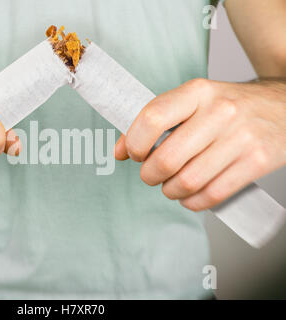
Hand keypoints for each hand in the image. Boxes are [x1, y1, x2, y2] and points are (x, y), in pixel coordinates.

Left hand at [114, 78, 285, 210]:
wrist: (284, 106)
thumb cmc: (228, 106)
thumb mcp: (192, 101)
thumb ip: (154, 122)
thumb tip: (118, 151)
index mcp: (197, 92)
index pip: (152, 118)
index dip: (134, 143)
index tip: (134, 153)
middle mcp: (220, 111)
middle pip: (167, 159)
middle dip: (149, 175)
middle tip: (150, 175)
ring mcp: (241, 137)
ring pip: (188, 181)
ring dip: (170, 191)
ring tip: (170, 186)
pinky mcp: (258, 161)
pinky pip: (213, 195)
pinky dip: (193, 202)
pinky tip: (190, 195)